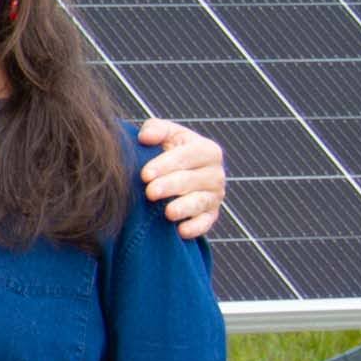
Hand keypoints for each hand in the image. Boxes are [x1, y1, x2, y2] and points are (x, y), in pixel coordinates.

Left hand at [136, 118, 226, 239]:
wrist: (174, 174)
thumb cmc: (167, 151)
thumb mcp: (165, 135)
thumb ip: (156, 129)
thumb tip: (146, 137)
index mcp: (207, 150)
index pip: (188, 156)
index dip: (166, 164)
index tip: (145, 174)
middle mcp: (215, 173)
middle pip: (193, 180)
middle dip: (171, 186)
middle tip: (150, 192)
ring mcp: (214, 196)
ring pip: (200, 202)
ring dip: (184, 207)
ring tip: (168, 212)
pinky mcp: (210, 215)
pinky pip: (205, 223)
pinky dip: (195, 228)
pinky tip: (181, 231)